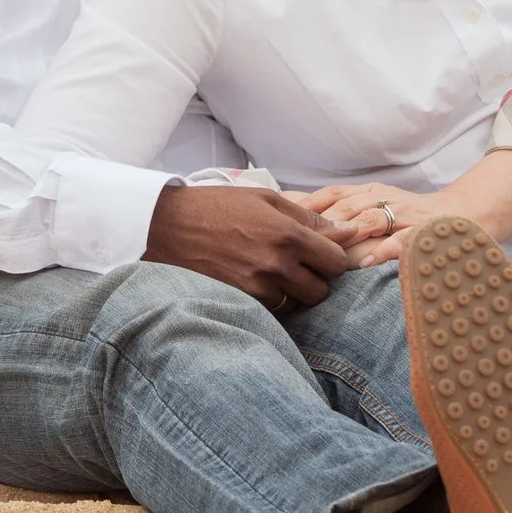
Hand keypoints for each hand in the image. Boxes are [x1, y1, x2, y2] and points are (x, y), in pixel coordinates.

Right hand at [144, 184, 379, 311]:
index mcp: (288, 235)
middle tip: (295, 264)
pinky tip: (256, 282)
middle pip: (321, 290)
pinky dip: (272, 302)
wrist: (165, 227)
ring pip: (297, 305)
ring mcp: (258, 289)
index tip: (320, 253)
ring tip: (272, 273)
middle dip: (314, 279)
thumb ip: (308, 217)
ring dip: (293, 293)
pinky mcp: (240, 303)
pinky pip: (273, 312)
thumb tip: (347, 231)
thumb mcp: (265, 200)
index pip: (336, 262)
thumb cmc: (217, 207)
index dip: (332, 258)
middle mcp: (277, 265)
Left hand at [302, 182, 461, 268]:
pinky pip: (402, 241)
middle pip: (345, 206)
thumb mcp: (376, 207)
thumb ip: (344, 213)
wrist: (465, 213)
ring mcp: (405, 214)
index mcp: (370, 193)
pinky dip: (382, 251)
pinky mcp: (424, 232)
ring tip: (321, 250)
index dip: (304, 205)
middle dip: (317, 222)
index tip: (277, 218)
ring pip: (369, 219)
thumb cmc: (412, 216)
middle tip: (290, 239)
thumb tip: (298, 216)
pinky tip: (365, 264)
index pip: (332, 194)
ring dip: (344, 233)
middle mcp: (385, 199)